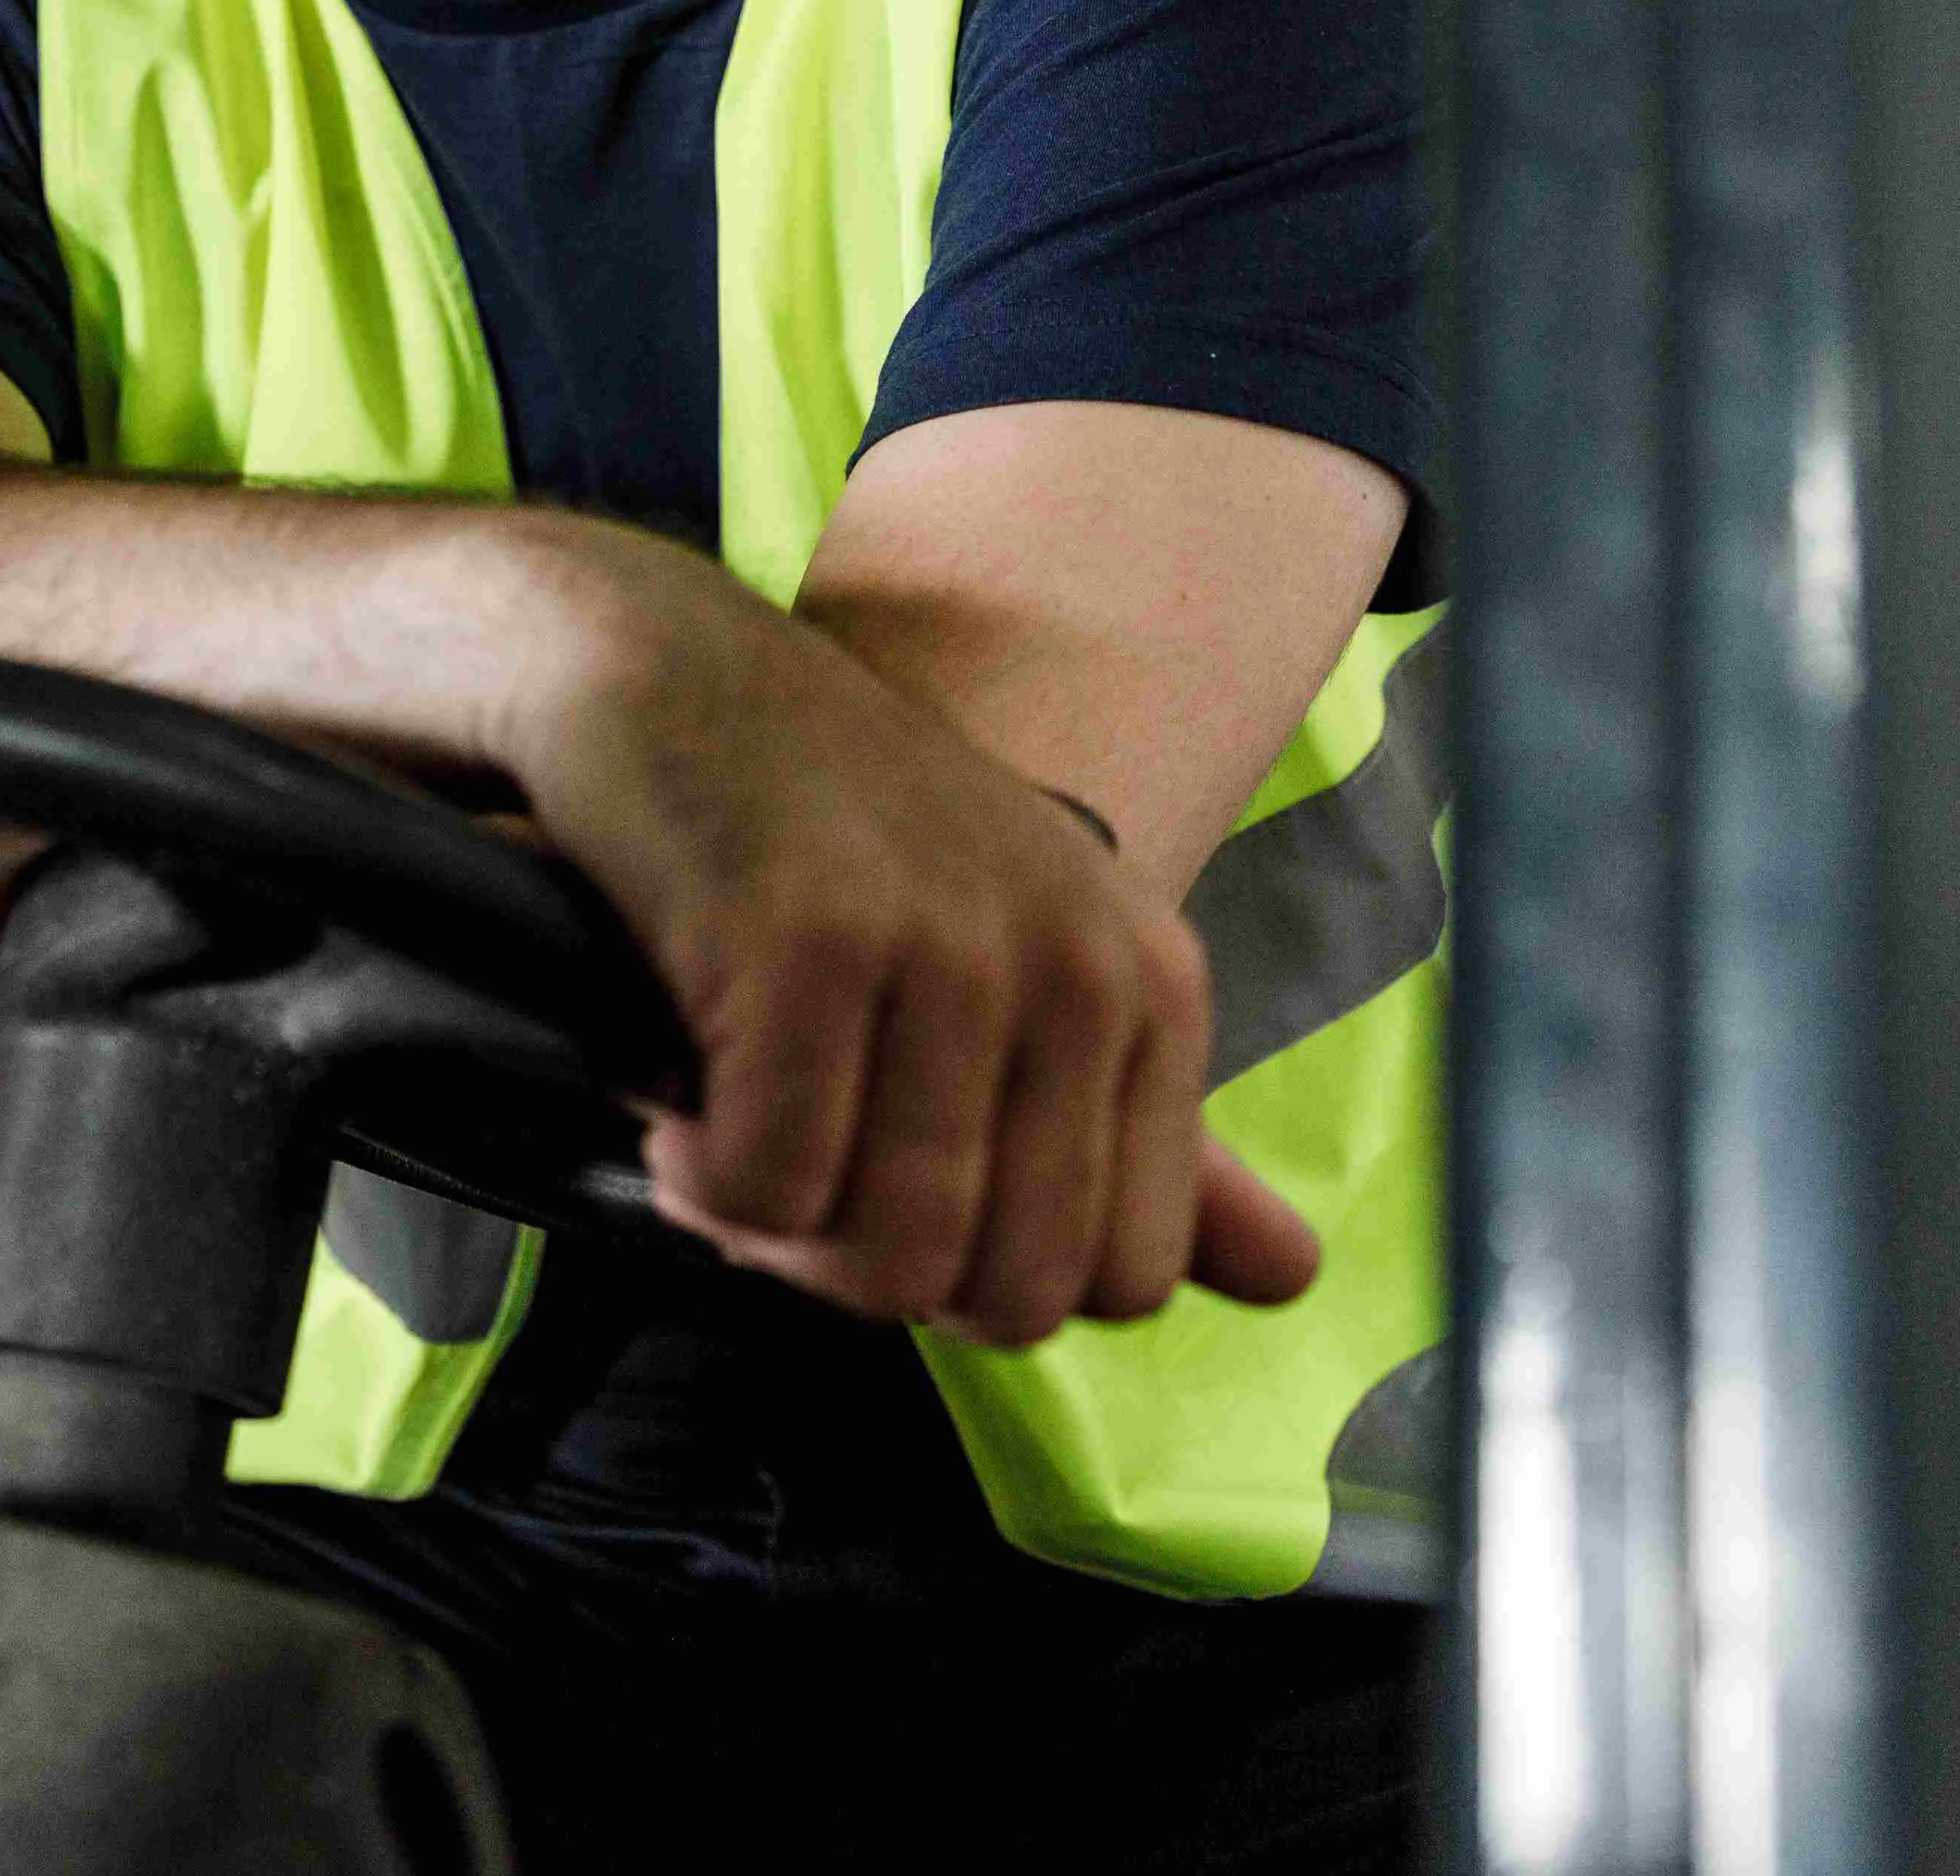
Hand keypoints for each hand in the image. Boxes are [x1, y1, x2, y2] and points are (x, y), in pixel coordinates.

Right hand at [522, 576, 1320, 1347]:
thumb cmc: (834, 834)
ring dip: (777, 1232)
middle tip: (796, 1165)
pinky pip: (767, 1190)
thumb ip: (1151, 1138)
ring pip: (888, 1258)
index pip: (1125, 1280)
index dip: (983, 1277)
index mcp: (1150, 983)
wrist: (663, 664)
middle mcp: (1076, 964)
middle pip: (1010, 1293)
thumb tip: (1296, 1279)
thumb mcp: (1026, 961)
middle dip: (876, 1273)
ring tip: (732, 1124)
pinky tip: (677, 1094)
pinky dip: (700, 1177)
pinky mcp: (807, 941)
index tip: (891, 1181)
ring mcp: (948, 946)